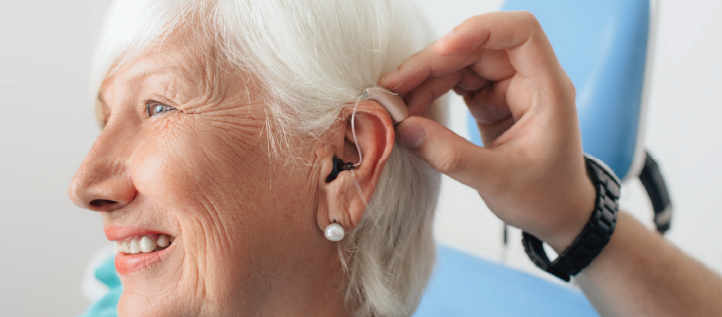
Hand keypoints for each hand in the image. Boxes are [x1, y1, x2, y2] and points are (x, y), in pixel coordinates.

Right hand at [380, 11, 595, 251]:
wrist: (557, 213)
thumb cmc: (544, 197)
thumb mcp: (497, 180)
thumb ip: (450, 155)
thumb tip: (404, 129)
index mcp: (546, 88)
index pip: (520, 33)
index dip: (479, 30)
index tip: (442, 50)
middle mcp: (528, 78)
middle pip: (476, 47)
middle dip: (431, 63)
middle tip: (392, 88)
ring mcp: (507, 87)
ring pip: (460, 64)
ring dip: (424, 79)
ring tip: (394, 104)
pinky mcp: (490, 99)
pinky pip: (454, 83)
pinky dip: (429, 93)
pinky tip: (409, 108)